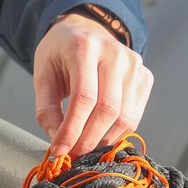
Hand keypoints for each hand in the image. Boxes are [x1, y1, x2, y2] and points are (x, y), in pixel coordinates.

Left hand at [33, 11, 152, 157]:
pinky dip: (116, 133)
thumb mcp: (43, 76)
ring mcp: (134, 65)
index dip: (72, 130)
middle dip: (88, 140)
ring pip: (125, 117)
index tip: (60, 150)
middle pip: (108, 109)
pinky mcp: (145, 77)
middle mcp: (115, 53)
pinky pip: (134, 116)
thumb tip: (59, 143)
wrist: (84, 31)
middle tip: (73, 155)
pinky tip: (99, 135)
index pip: (84, 97)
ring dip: (103, 140)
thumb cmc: (60, 55)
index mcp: (85, 47)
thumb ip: (47, 110)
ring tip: (84, 149)